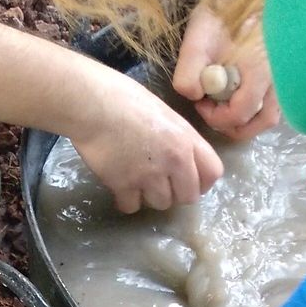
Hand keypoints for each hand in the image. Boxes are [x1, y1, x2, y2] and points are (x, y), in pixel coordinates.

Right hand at [70, 66, 222, 213]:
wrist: (93, 105)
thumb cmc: (126, 99)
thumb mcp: (165, 114)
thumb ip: (179, 139)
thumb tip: (180, 159)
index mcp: (187, 139)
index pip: (212, 174)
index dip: (201, 181)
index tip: (188, 180)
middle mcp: (174, 161)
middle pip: (188, 197)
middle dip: (175, 193)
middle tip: (160, 183)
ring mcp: (149, 176)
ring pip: (161, 204)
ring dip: (150, 196)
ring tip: (137, 180)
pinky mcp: (123, 185)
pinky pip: (132, 206)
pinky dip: (126, 200)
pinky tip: (120, 186)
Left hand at [172, 0, 280, 138]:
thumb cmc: (221, 14)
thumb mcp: (197, 39)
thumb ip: (189, 72)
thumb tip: (194, 96)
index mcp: (260, 68)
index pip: (241, 113)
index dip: (216, 116)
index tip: (201, 102)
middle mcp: (279, 76)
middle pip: (262, 122)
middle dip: (234, 125)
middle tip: (213, 112)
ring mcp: (285, 76)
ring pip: (271, 113)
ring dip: (246, 118)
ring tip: (223, 103)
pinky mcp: (284, 73)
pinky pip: (274, 101)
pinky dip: (254, 106)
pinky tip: (236, 92)